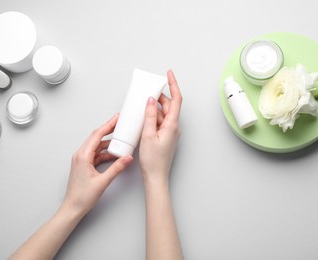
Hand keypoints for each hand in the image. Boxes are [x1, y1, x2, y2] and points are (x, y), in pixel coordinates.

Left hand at [63, 114, 132, 215]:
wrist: (73, 207)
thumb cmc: (82, 197)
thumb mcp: (103, 181)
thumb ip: (117, 168)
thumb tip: (127, 158)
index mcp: (83, 156)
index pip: (97, 135)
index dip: (108, 125)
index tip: (117, 118)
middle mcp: (80, 155)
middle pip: (96, 137)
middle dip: (109, 130)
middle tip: (120, 124)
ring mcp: (82, 160)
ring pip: (97, 146)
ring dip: (108, 143)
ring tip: (120, 140)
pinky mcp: (84, 165)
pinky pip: (96, 154)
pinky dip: (105, 152)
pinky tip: (114, 154)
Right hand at [139, 70, 181, 184]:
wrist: (155, 177)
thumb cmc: (153, 160)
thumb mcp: (147, 135)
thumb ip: (150, 116)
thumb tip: (151, 100)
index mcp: (172, 125)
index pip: (176, 99)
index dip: (173, 85)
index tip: (169, 74)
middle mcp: (174, 127)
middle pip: (168, 106)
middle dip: (159, 97)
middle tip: (147, 90)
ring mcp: (170, 132)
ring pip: (163, 114)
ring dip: (154, 109)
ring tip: (142, 106)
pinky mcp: (165, 136)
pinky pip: (160, 122)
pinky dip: (153, 117)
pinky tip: (144, 118)